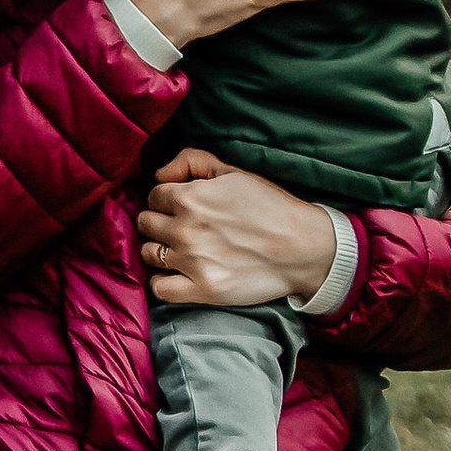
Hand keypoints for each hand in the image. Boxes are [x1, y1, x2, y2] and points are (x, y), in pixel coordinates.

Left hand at [139, 149, 340, 307]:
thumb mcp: (233, 172)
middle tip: (181, 227)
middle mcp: (185, 229)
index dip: (166, 200)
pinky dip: (162, 281)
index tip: (182, 207)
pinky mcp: (202, 289)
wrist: (303, 247)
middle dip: (160, 222)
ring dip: (159, 250)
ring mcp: (192, 261)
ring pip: (148, 254)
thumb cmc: (270, 207)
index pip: (153, 196)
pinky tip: (176, 274)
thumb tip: (159, 175)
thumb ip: (191, 161)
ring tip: (180, 250)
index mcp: (190, 197)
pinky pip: (159, 288)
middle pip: (146, 224)